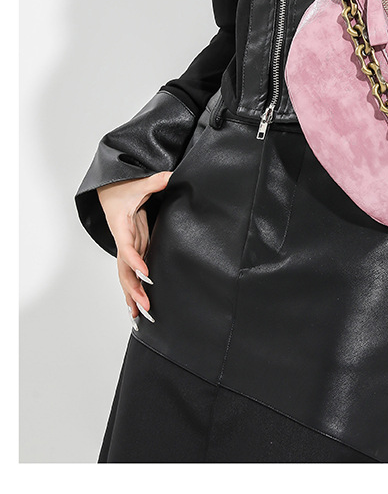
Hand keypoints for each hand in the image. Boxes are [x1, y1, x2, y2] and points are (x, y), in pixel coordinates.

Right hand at [96, 171, 173, 324]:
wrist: (111, 190)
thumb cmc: (123, 189)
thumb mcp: (138, 184)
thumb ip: (154, 181)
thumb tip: (170, 176)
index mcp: (122, 226)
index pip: (127, 247)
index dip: (135, 260)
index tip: (145, 272)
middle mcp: (123, 241)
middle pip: (125, 269)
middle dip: (134, 289)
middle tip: (145, 306)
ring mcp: (129, 247)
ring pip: (127, 276)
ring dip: (133, 296)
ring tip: (140, 317)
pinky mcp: (136, 248)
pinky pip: (134, 273)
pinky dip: (136, 290)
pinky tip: (139, 307)